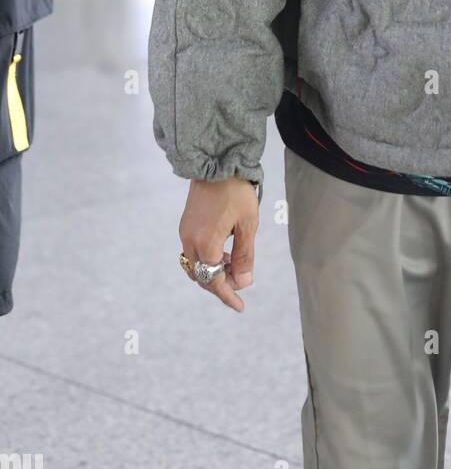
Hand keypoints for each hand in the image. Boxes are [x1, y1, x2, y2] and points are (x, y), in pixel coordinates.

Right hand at [179, 176, 259, 310]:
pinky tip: (224, 252)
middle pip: (202, 276)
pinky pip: (194, 252)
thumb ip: (244, 255)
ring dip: (214, 271)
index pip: (214, 281)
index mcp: (206, 243)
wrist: (217, 162)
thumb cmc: (236, 191)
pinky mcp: (185, 224)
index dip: (227, 296)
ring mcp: (185, 232)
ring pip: (197, 265)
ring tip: (234, 265)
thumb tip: (243, 282)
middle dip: (220, 284)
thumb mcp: (248, 224)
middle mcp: (190, 240)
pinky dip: (208, 259)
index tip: (240, 306)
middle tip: (241, 283)